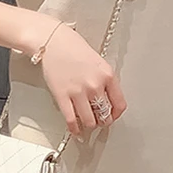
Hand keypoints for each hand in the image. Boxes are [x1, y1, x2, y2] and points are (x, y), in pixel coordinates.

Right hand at [39, 22, 126, 137]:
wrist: (52, 42)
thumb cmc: (73, 47)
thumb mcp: (98, 62)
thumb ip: (104, 80)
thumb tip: (107, 100)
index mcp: (107, 75)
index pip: (120, 104)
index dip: (116, 114)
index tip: (112, 116)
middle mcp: (95, 85)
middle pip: (105, 115)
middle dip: (102, 121)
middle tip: (99, 120)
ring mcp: (79, 92)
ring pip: (90, 122)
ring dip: (89, 125)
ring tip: (87, 123)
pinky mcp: (62, 97)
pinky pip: (71, 120)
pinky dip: (75, 129)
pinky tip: (76, 130)